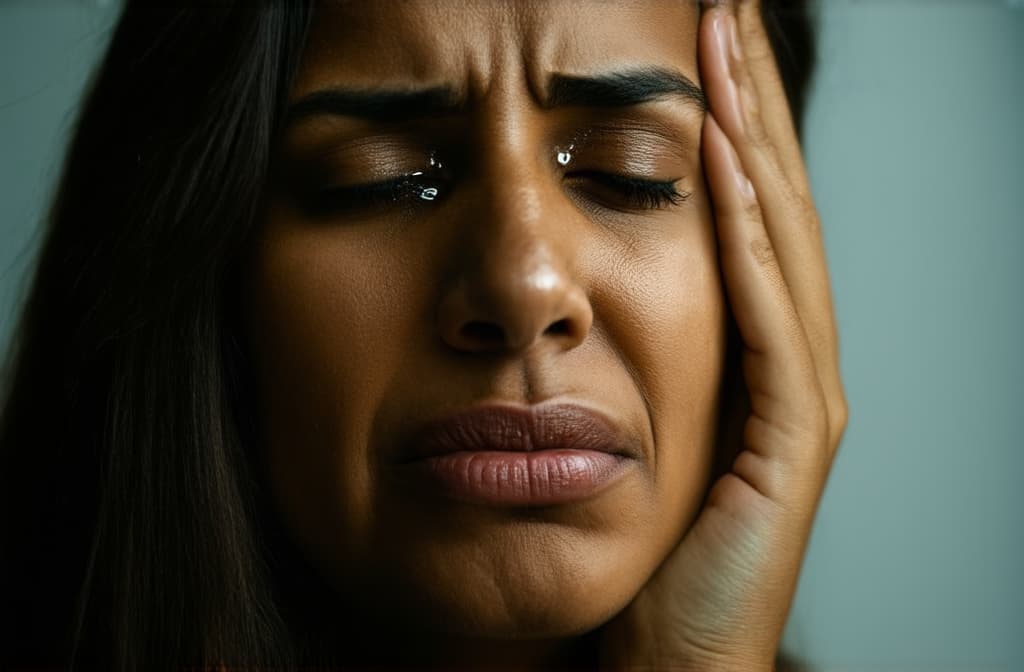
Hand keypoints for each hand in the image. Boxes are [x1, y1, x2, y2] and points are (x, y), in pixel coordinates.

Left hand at [598, 2, 847, 668]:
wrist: (672, 659)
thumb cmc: (644, 551)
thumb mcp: (637, 427)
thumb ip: (635, 353)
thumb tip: (586, 280)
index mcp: (756, 351)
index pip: (744, 215)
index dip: (727, 125)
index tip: (697, 45)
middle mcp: (793, 357)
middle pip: (771, 205)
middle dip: (749, 102)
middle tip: (726, 10)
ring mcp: (803, 392)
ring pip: (780, 237)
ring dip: (751, 135)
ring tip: (726, 43)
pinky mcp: (794, 434)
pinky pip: (770, 309)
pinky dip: (745, 228)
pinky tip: (718, 155)